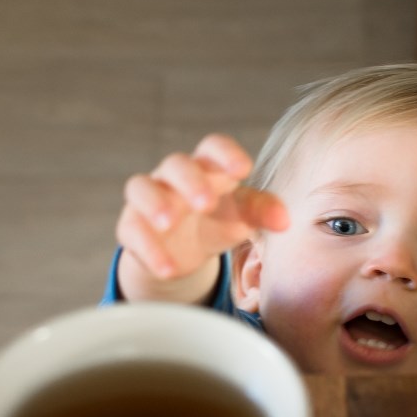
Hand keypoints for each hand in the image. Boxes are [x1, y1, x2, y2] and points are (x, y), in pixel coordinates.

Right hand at [116, 134, 288, 290]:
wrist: (183, 251)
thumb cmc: (217, 220)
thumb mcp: (242, 216)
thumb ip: (263, 213)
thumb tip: (285, 221)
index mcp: (207, 167)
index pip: (213, 147)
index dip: (226, 154)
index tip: (243, 169)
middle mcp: (174, 177)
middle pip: (176, 164)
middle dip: (190, 181)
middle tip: (206, 203)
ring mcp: (148, 199)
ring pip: (140, 187)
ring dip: (154, 203)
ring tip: (168, 223)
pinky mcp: (131, 226)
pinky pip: (132, 231)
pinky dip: (148, 249)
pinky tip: (167, 268)